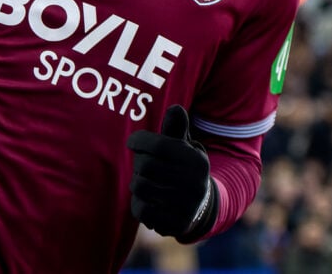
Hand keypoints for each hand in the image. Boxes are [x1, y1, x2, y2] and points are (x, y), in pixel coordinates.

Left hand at [127, 105, 217, 239]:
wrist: (200, 206)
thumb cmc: (183, 167)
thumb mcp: (184, 146)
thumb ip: (176, 128)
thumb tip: (174, 108)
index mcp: (196, 160)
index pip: (159, 145)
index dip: (140, 140)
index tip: (132, 142)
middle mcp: (194, 183)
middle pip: (146, 165)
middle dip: (139, 163)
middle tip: (143, 165)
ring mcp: (185, 205)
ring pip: (140, 187)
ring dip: (137, 182)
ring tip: (146, 182)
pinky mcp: (175, 224)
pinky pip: (142, 211)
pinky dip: (139, 204)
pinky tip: (149, 200)